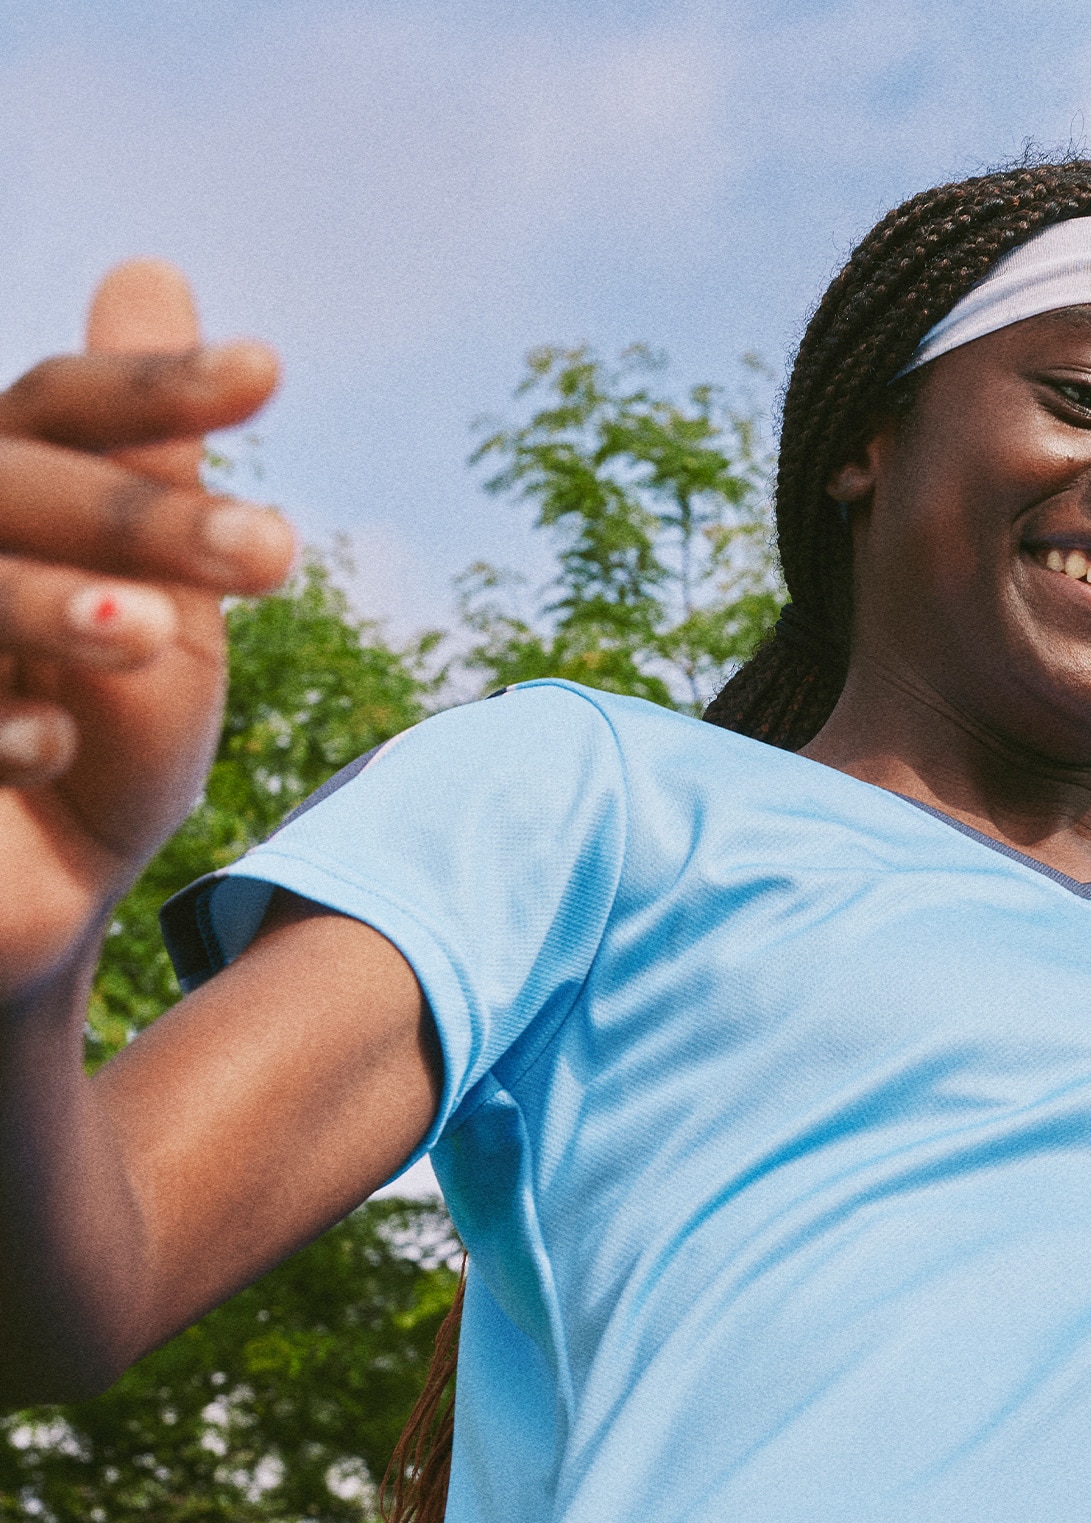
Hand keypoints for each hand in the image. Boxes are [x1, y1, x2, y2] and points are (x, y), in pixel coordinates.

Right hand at [0, 261, 294, 999]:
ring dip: (53, 603)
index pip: (65, 405)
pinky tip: (51, 745)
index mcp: (12, 489)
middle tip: (274, 554)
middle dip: (141, 517)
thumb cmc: (110, 737)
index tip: (271, 373)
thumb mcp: (161, 604)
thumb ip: (155, 465)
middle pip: (16, 482)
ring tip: (148, 632)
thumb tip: (150, 269)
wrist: (44, 895)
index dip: (155, 387)